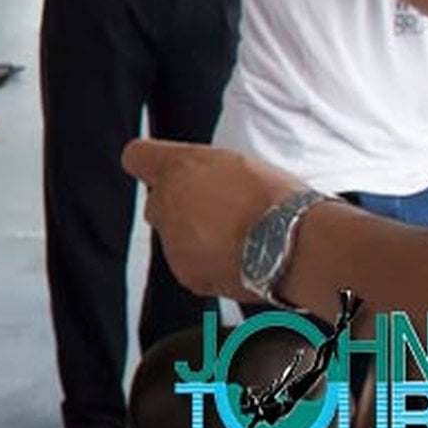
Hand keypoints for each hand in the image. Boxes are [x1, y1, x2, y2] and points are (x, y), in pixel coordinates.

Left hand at [123, 139, 306, 299]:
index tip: (160, 170)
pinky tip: (239, 258)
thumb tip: (198, 177)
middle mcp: (166, 201)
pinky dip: (208, 265)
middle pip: (158, 202)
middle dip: (180, 208)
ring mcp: (172, 239)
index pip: (136, 156)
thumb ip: (202, 170)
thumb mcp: (236, 164)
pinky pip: (189, 265)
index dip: (150, 163)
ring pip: (175, 236)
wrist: (292, 245)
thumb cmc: (275, 201)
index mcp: (178, 166)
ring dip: (196, 238)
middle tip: (218, 211)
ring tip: (238, 237)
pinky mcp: (184, 272)